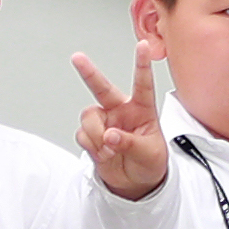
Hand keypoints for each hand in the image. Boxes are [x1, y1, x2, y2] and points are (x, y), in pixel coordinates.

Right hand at [70, 38, 171, 199]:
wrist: (135, 183)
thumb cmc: (150, 162)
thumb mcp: (149, 153)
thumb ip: (129, 143)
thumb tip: (110, 136)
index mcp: (142, 110)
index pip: (142, 84)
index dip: (142, 65)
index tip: (143, 45)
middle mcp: (120, 111)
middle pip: (102, 88)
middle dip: (89, 73)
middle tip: (78, 58)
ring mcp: (104, 122)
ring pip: (89, 117)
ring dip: (96, 134)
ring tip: (109, 150)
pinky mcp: (91, 135)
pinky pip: (82, 135)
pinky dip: (91, 146)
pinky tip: (103, 154)